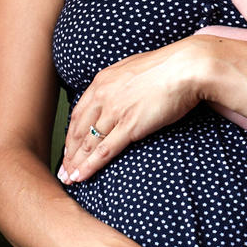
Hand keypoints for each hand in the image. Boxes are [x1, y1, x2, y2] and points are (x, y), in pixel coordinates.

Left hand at [60, 37, 208, 183]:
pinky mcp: (130, 126)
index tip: (68, 148)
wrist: (185, 67)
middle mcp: (103, 96)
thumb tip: (119, 90)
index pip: (78, 113)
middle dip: (68, 153)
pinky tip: (80, 176)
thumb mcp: (133, 68)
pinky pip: (104, 150)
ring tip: (68, 179)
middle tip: (62, 170)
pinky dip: (90, 166)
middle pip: (78, 130)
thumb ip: (120, 82)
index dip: (70, 134)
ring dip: (75, 163)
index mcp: (102, 81)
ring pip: (88, 143)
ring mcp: (115, 111)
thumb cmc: (166, 67)